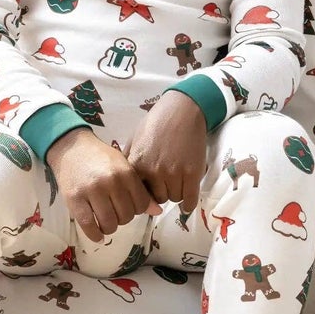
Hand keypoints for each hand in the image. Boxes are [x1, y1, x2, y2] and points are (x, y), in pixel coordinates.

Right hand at [47, 128, 155, 243]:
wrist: (71, 148)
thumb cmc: (100, 158)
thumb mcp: (124, 167)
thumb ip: (139, 189)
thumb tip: (157, 211)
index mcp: (126, 173)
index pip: (141, 204)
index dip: (138, 210)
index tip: (130, 207)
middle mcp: (111, 182)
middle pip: (126, 216)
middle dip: (123, 219)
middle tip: (115, 212)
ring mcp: (92, 192)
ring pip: (109, 223)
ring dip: (110, 228)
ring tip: (106, 222)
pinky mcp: (74, 200)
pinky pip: (88, 226)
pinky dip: (95, 235)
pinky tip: (98, 236)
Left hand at [128, 91, 208, 213]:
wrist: (182, 109)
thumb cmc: (157, 122)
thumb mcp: (134, 139)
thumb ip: (128, 162)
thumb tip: (122, 182)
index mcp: (137, 164)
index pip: (137, 193)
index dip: (143, 193)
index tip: (148, 191)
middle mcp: (154, 172)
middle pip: (157, 198)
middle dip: (161, 192)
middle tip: (165, 183)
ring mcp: (174, 173)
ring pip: (174, 198)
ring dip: (175, 193)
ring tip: (177, 182)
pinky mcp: (193, 173)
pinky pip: (189, 200)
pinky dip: (188, 204)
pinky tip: (186, 202)